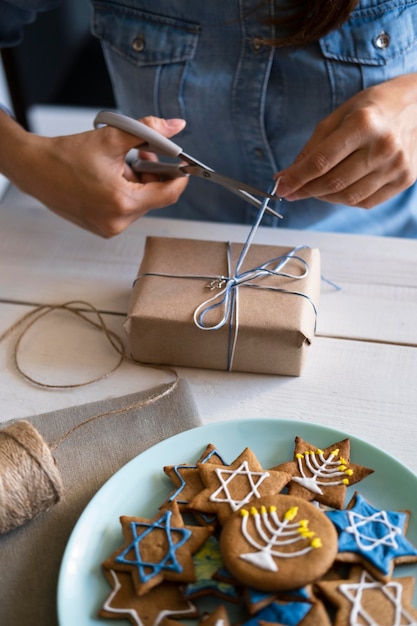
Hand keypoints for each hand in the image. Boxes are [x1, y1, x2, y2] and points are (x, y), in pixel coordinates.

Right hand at [0, 112, 188, 236]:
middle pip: (154, 198)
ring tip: (120, 165)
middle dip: (152, 174)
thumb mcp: (112, 137)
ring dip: (138, 183)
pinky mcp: (102, 229)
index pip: (168, 194)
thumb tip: (176, 127)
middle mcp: (117, 222)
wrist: (35, 169)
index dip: (179, 177)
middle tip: (142, 152)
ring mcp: (109, 229)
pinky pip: (126, 210)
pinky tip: (111, 178)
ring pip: (141, 203)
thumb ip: (148, 131)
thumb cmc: (67, 155)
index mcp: (122, 203)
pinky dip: (126, 193)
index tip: (182, 163)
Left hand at [275, 73, 416, 208]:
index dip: (297, 178)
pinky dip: (345, 200)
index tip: (280, 187)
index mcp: (363, 124)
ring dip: (324, 197)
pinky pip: (365, 202)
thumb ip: (311, 149)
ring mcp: (397, 166)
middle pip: (334, 182)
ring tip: (315, 188)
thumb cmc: (371, 109)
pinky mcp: (405, 179)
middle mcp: (383, 146)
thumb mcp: (338, 117)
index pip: (321, 161)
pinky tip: (338, 190)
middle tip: (291, 192)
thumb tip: (285, 177)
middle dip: (306, 190)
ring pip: (348, 197)